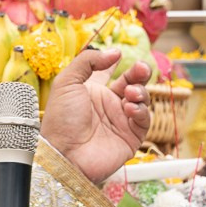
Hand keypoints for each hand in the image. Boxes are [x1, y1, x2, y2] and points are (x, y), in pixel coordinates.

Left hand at [40, 48, 151, 183]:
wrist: (65, 154)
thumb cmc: (61, 120)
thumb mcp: (67, 81)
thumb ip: (88, 61)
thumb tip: (114, 52)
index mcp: (92, 92)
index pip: (108, 73)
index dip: (114, 62)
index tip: (119, 54)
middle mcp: (108, 105)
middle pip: (131, 82)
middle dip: (139, 73)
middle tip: (141, 67)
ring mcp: (121, 121)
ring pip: (141, 99)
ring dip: (140, 91)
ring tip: (129, 93)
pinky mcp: (131, 137)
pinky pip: (144, 120)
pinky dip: (141, 111)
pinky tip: (130, 108)